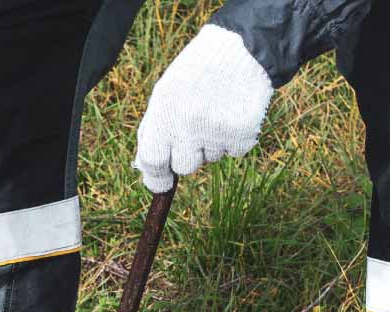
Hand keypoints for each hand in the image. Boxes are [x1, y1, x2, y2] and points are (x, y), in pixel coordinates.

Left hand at [133, 24, 274, 192]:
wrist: (241, 49)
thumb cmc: (195, 75)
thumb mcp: (165, 94)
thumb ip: (153, 130)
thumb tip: (145, 169)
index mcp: (164, 113)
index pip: (152, 161)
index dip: (155, 178)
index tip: (161, 184)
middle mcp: (189, 125)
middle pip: (184, 167)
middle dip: (187, 156)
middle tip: (195, 129)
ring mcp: (217, 131)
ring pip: (211, 159)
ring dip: (212, 143)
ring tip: (216, 111)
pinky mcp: (244, 134)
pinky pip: (234, 152)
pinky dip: (234, 139)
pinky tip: (233, 113)